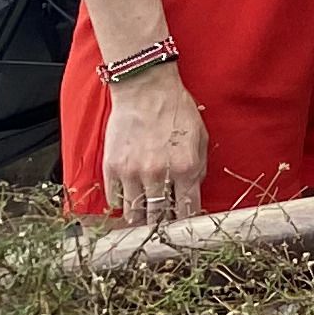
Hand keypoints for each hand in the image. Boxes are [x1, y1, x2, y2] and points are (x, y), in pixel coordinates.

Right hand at [99, 67, 207, 226]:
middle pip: (159, 216)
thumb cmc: (176, 109)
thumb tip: (192, 192)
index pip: (187, 210)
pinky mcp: (112, 168)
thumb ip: (199, 168)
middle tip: (161, 225)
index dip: (185, 221)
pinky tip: (128, 200)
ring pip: (135, 213)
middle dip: (161, 223)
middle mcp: (159, 175)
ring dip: (140, 218)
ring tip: (143, 218)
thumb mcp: (201, 137)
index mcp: (186, 168)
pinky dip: (122, 203)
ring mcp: (133, 173)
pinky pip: (115, 199)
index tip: (183, 225)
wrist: (146, 89)